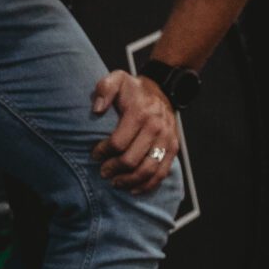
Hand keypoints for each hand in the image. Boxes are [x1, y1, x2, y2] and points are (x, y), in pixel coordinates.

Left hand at [91, 69, 179, 192]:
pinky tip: (133, 189)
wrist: (164, 89)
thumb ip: (104, 89)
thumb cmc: (134, 89)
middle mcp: (156, 127)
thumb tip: (96, 110)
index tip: (94, 155)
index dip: (103, 152)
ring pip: (148, 170)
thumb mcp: (117, 79)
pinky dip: (147, 185)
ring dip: (129, 181)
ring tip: (115, 182)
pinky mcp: (173, 148)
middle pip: (131, 160)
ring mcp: (167, 139)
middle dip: (113, 169)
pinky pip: (162, 173)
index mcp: (140, 113)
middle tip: (103, 171)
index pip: (118, 143)